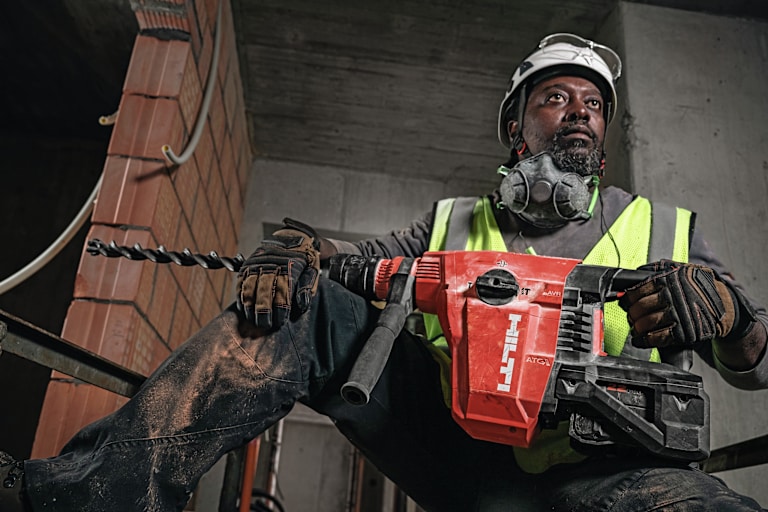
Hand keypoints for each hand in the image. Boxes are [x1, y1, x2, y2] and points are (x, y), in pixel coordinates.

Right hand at [237, 218, 319, 328]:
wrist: (294, 238)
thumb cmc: (305, 261)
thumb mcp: (312, 272)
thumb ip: (307, 288)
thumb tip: (302, 305)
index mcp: (290, 267)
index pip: (283, 292)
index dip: (280, 309)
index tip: (280, 322)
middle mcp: (272, 264)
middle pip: (264, 291)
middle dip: (264, 311)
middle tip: (265, 325)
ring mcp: (258, 263)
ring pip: (250, 287)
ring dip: (250, 306)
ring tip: (253, 320)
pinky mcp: (248, 264)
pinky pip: (241, 281)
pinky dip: (241, 296)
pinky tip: (244, 308)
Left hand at [618, 260, 735, 347]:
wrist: (725, 305)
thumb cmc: (698, 286)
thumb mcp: (681, 269)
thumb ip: (659, 269)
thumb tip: (636, 273)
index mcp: (668, 280)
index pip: (638, 290)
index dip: (628, 299)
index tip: (625, 303)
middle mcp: (672, 296)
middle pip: (640, 308)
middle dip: (631, 314)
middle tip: (631, 316)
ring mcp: (679, 315)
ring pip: (647, 323)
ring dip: (637, 327)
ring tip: (635, 328)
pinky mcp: (685, 332)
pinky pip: (659, 338)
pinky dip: (646, 340)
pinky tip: (640, 340)